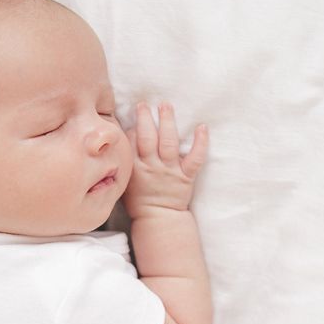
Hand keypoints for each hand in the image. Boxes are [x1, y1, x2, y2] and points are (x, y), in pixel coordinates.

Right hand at [123, 101, 208, 218]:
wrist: (158, 219)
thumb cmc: (139, 200)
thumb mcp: (124, 182)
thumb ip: (123, 163)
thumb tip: (121, 140)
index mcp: (135, 169)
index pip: (131, 143)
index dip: (131, 128)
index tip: (132, 117)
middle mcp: (152, 167)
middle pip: (147, 138)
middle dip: (145, 118)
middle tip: (143, 104)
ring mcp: (170, 171)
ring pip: (168, 143)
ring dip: (167, 122)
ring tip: (165, 105)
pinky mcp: (186, 176)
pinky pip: (195, 158)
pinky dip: (200, 143)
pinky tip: (202, 127)